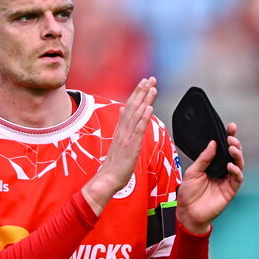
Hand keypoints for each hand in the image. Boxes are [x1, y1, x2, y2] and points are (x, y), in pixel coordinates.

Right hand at [83, 78, 156, 214]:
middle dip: (142, 91)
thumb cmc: (114, 166)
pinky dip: (143, 118)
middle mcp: (123, 131)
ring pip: (136, 115)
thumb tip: (123, 112)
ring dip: (144, 100)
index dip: (137, 94)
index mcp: (121, 130)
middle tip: (150, 78)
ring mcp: (126, 138)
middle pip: (132, 107)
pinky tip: (148, 108)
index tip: (144, 83)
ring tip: (151, 87)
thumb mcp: (118, 143)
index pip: (129, 108)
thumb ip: (122, 127)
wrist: (107, 180)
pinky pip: (138, 129)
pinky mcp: (130, 146)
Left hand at [175, 122, 244, 233]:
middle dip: (235, 144)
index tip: (231, 127)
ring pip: (239, 164)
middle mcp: (222, 170)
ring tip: (231, 149)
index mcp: (212, 164)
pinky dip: (236, 171)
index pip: (223, 148)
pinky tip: (230, 166)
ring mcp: (227, 179)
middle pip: (233, 154)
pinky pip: (238, 178)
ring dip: (237, 155)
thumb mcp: (193, 171)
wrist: (188, 212)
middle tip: (230, 138)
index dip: (228, 137)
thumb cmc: (188, 193)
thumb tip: (213, 143)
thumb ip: (204, 158)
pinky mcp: (230, 190)